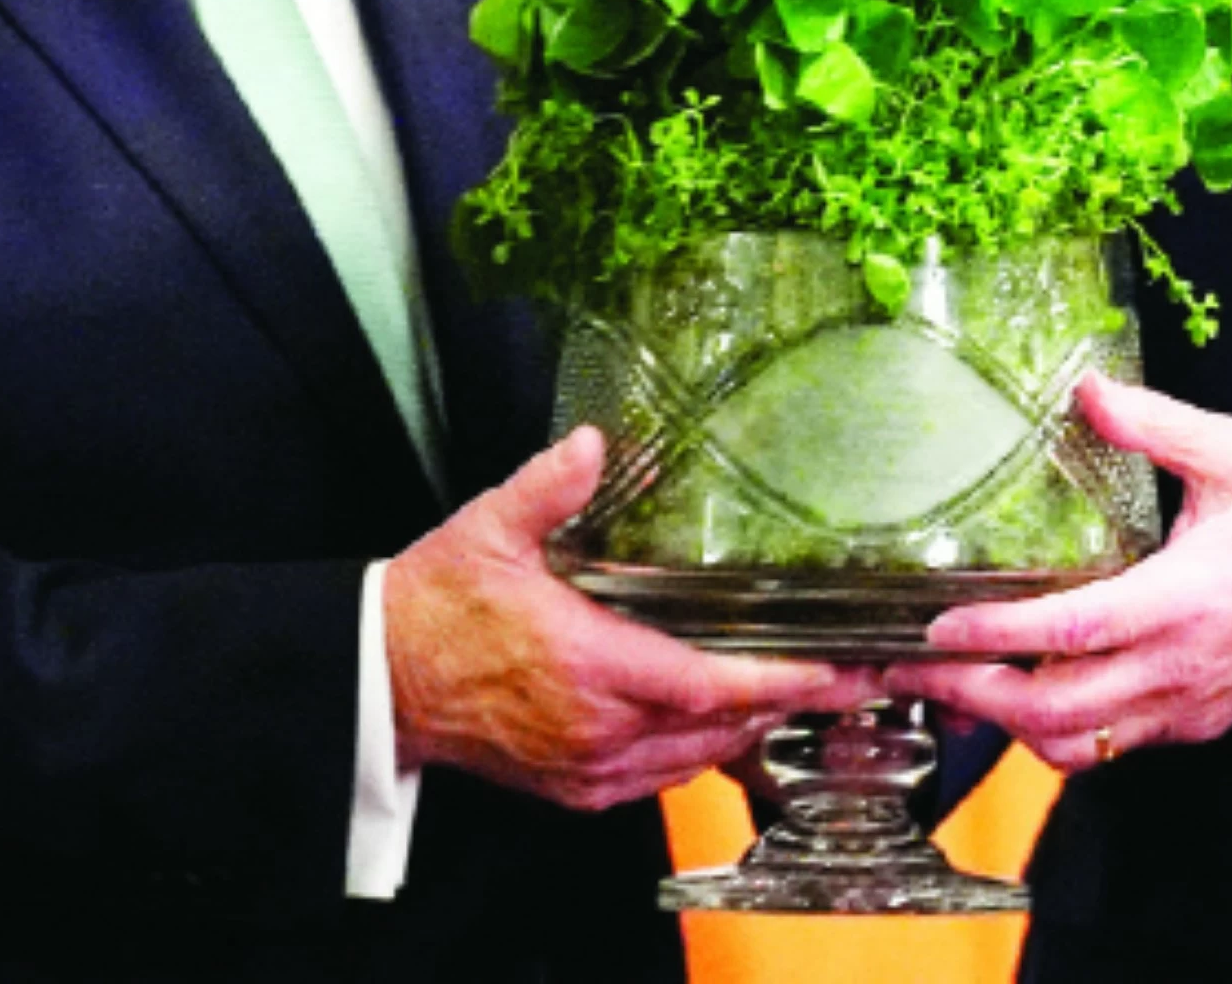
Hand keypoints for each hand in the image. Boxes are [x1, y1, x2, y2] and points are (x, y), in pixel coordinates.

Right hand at [386, 426, 876, 809]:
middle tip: (849, 676)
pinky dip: (701, 753)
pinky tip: (721, 723)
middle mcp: (597, 728)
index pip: (706, 683)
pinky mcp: (574, 789)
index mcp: (587, 664)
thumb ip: (548, 486)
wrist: (381, 681)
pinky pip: (659, 780)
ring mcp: (587, 768)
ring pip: (694, 760)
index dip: (777, 681)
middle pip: (717, 727)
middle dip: (786, 703)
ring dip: (747, 729)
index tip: (832, 669)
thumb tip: (593, 443)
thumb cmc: (437, 606)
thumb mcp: (488, 529)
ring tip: (798, 694)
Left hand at [884, 376, 1231, 773]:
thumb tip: (1086, 387)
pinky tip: (1020, 693)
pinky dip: (1055, 733)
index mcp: (1181, 599)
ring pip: (1078, 747)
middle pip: (1055, 714)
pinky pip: (1111, 747)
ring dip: (1007, 724)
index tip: (937, 624)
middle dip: (973, 694)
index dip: (997, 636)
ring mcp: (1186, 705)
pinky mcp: (1196, 722)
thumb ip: (1154, 422)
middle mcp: (1177, 666)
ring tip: (950, 683)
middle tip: (908, 663)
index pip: (1070, 631)